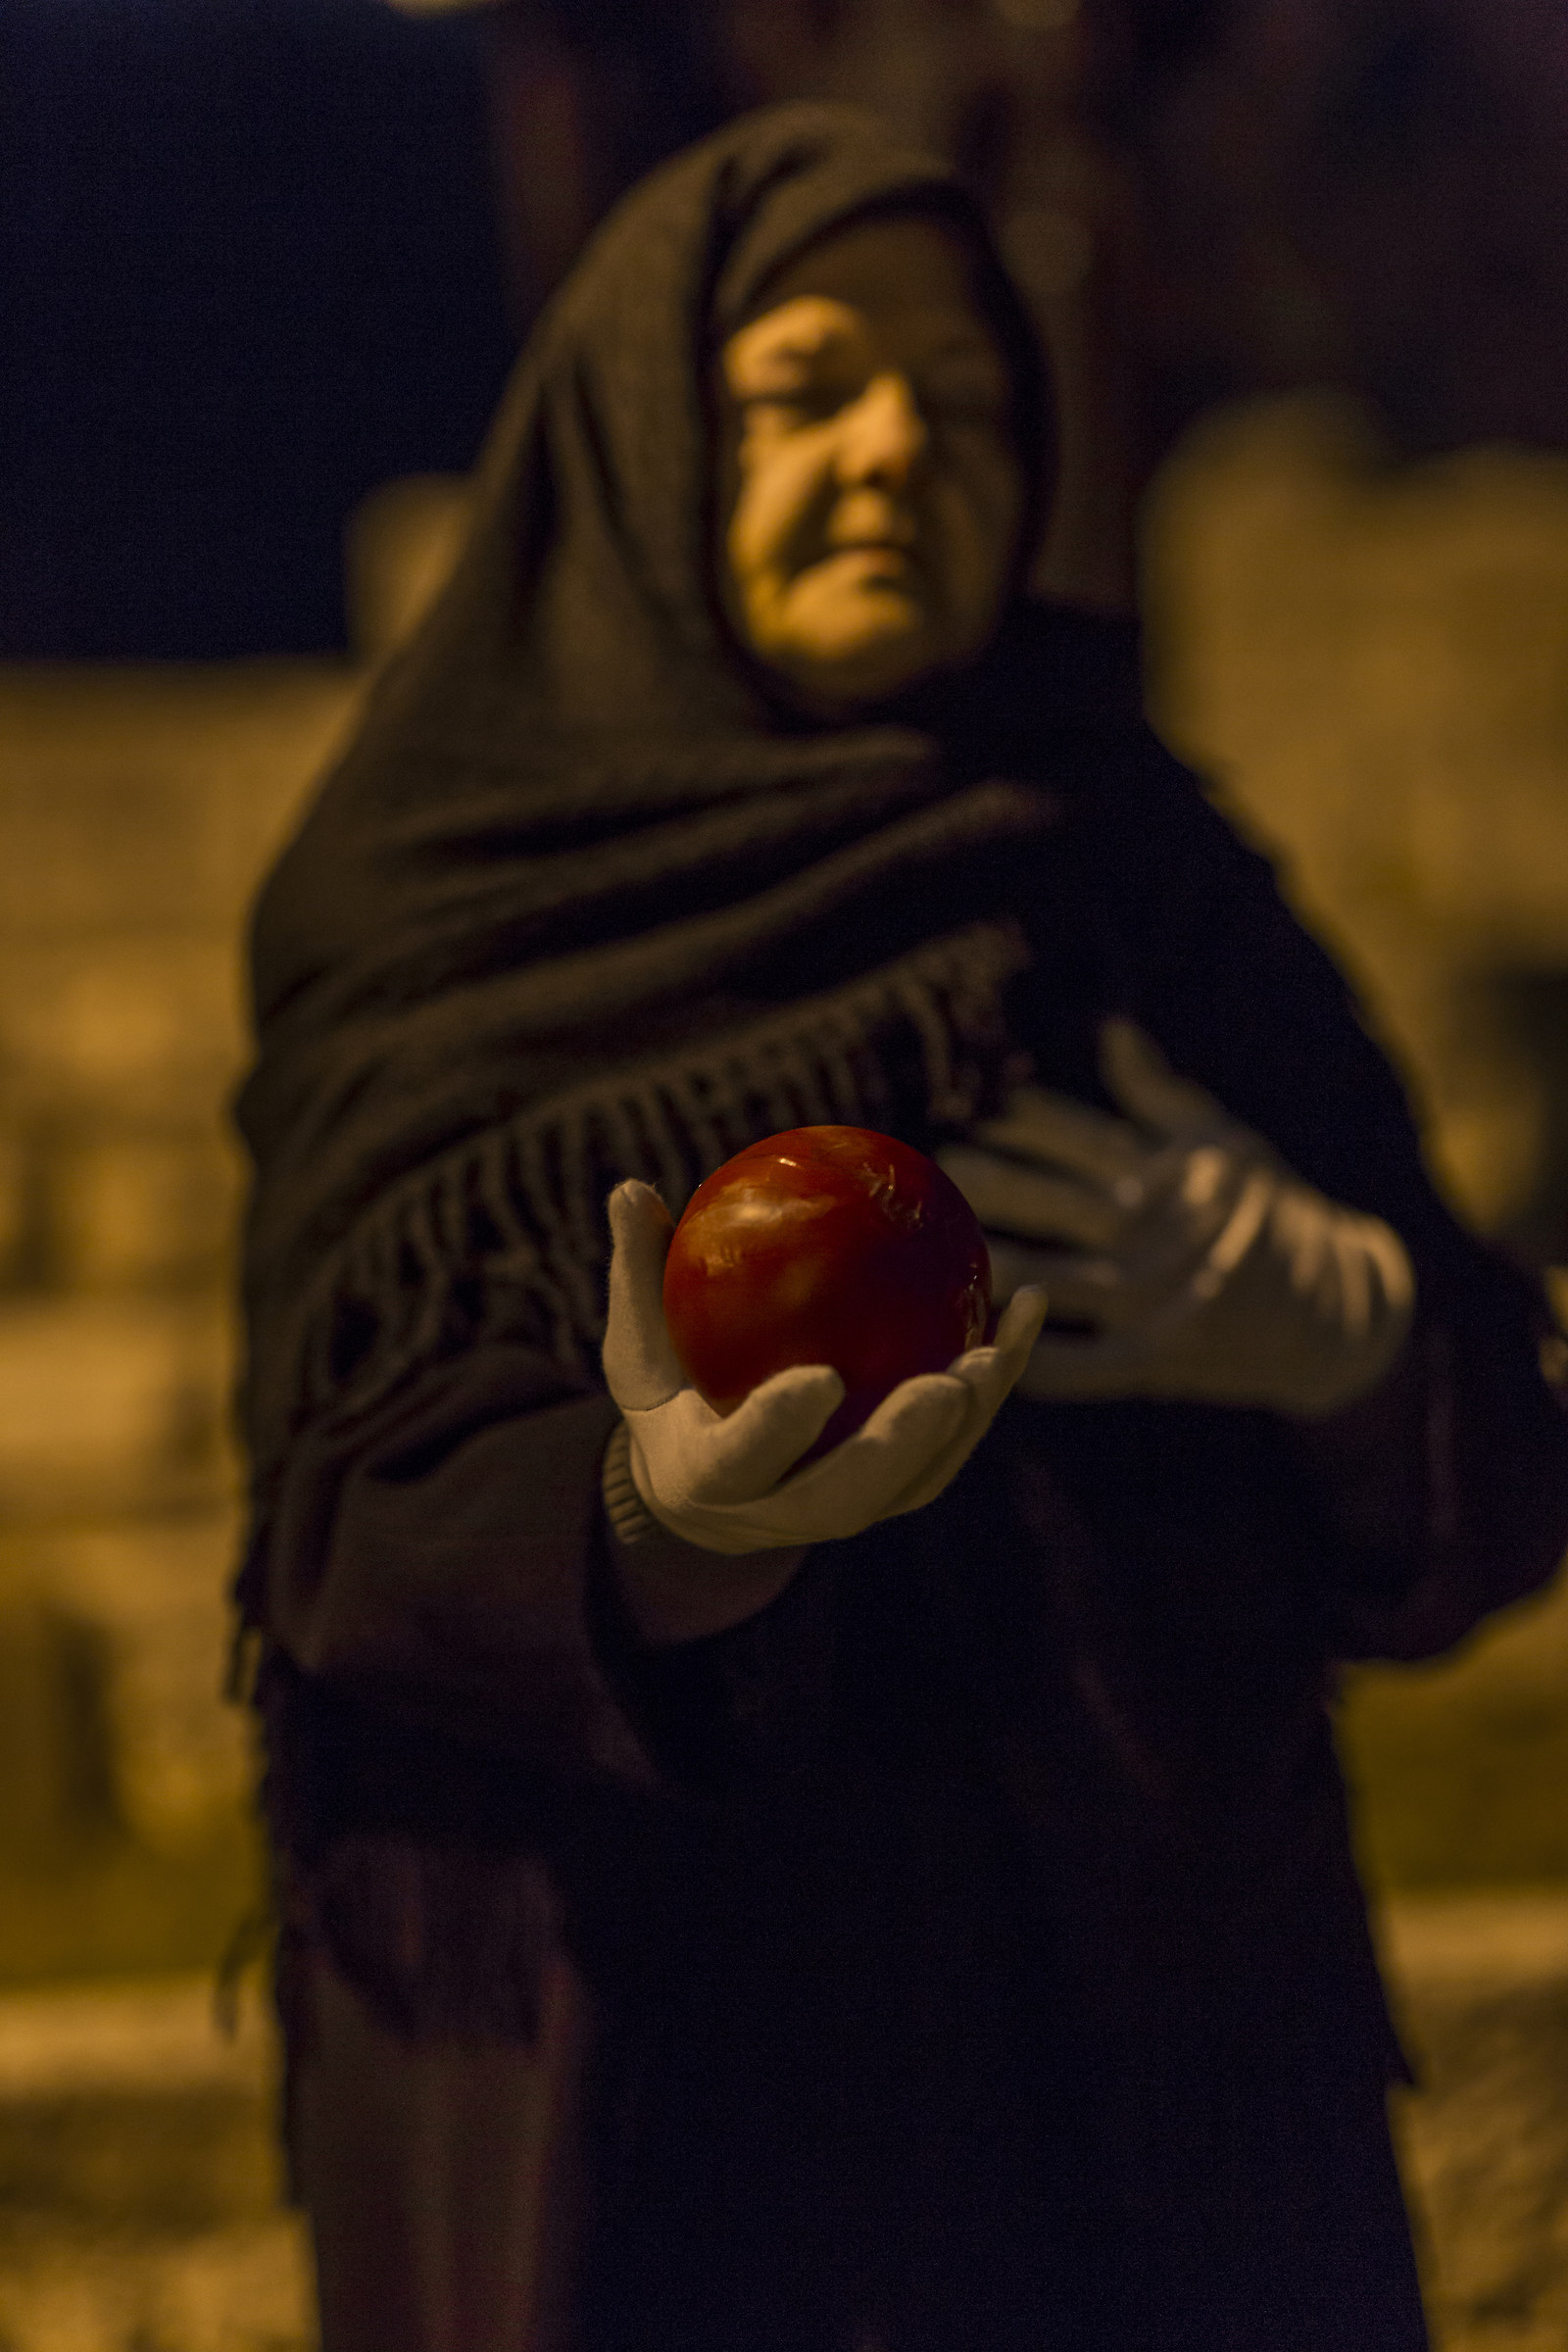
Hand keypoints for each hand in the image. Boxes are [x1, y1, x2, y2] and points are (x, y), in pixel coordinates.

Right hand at [601, 1180, 1047, 1553]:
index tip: (818, 1377)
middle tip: (944, 1385)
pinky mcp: (899, 1492)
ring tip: (1002, 1345)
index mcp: (711, 1479)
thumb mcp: (638, 1341)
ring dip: (969, 1418)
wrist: (709, 1486)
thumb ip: (639, 1274)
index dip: (780, 1428)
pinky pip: (954, 1445)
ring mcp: (850, 1509)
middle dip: (903, 1445)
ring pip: (919, 1478)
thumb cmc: (670, 1393)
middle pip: (851, 1492)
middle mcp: (785, 1511)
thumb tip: (630, 1188)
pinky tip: (1023, 1308)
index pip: (745, 1461)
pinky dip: (993, 1385)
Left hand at [935, 1020, 1414, 1417]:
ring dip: (996, 1262)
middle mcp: (1154, 1231)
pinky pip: (1086, 1364)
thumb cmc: (1276, 1217)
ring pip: (1055, 1278)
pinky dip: (1038, 1359)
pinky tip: (986, 1348)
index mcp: (1166, 1177)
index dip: (1029, 1125)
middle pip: (1055, 1202)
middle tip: (936, 1169)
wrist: (1346, 1309)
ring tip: (937, 1248)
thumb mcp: (1226, 1145)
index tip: (984, 1111)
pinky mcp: (1160, 1356)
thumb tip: (1111, 1030)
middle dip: (993, 1184)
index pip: (1085, 1139)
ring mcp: (1154, 1296)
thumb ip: (1158, 1095)